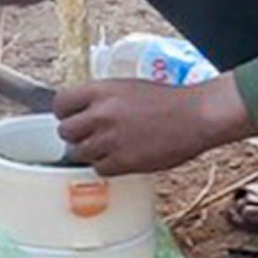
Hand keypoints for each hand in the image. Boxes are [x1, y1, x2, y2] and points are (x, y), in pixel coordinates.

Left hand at [52, 75, 254, 174]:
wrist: (197, 116)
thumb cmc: (167, 101)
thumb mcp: (126, 88)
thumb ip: (100, 99)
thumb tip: (81, 112)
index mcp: (100, 91)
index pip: (61, 103)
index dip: (65, 113)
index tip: (72, 118)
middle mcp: (100, 114)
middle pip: (65, 131)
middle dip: (76, 135)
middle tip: (90, 136)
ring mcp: (110, 139)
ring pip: (79, 153)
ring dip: (91, 152)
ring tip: (109, 147)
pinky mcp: (123, 161)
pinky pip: (99, 169)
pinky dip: (107, 166)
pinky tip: (121, 158)